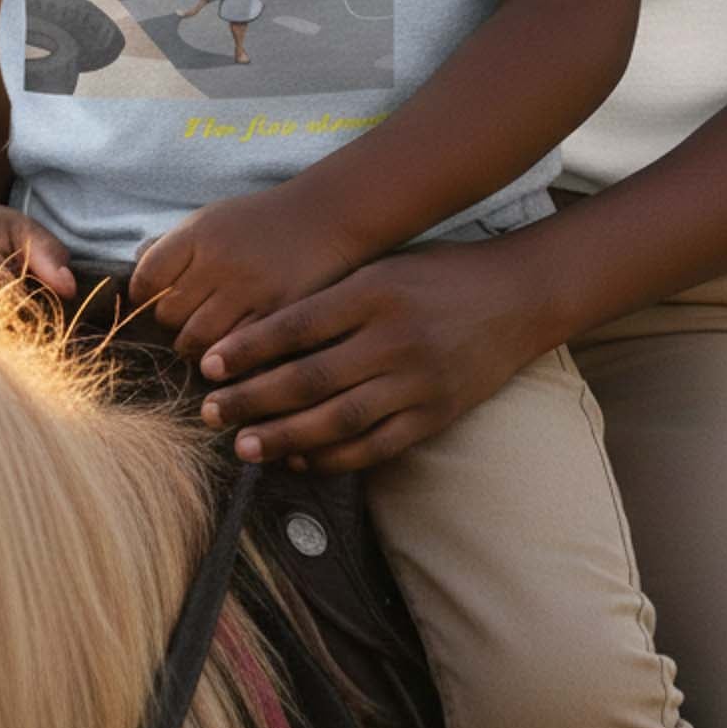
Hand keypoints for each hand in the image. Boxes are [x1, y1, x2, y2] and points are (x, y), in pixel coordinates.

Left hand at [130, 187, 361, 360]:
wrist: (327, 218)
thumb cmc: (262, 223)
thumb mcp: (214, 219)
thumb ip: (174, 247)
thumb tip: (135, 278)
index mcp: (199, 233)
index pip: (145, 279)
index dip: (145, 297)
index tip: (161, 301)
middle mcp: (220, 260)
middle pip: (167, 315)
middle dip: (173, 324)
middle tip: (191, 321)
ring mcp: (249, 289)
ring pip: (196, 341)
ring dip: (197, 348)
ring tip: (211, 341)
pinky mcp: (277, 314)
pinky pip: (236, 352)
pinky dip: (229, 358)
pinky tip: (236, 351)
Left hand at [196, 240, 546, 471]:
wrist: (518, 297)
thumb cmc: (440, 274)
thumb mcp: (384, 267)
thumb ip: (332, 299)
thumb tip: (264, 334)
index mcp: (375, 291)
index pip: (297, 324)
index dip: (249, 348)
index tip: (208, 365)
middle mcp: (394, 337)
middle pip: (309, 378)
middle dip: (253, 399)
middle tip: (210, 412)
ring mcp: (417, 381)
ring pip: (337, 420)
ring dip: (284, 437)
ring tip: (244, 446)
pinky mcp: (435, 414)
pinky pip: (375, 445)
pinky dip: (333, 457)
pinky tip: (299, 460)